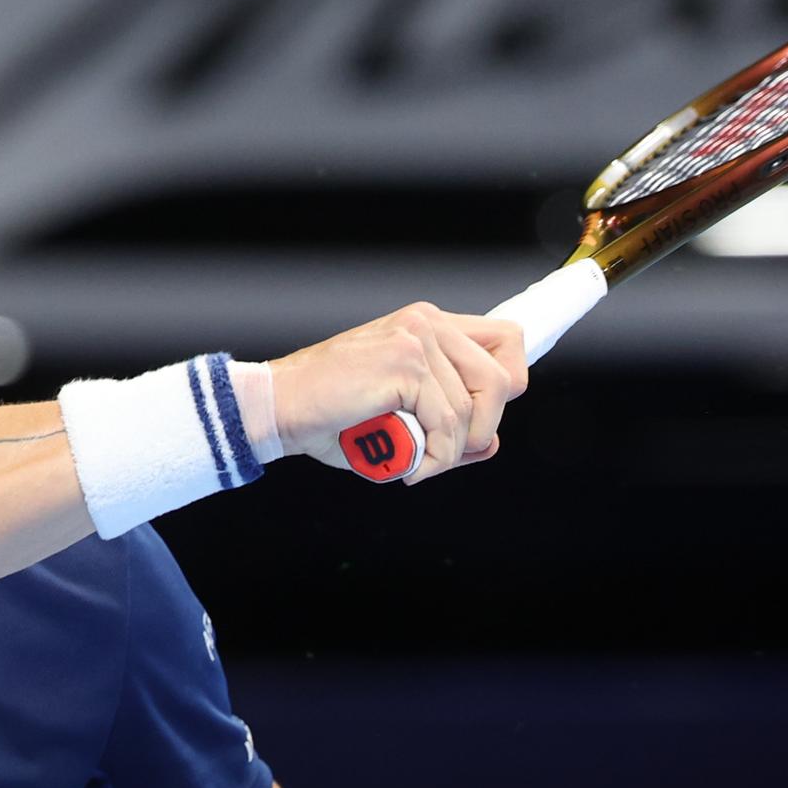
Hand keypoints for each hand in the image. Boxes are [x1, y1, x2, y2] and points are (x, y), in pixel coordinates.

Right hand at [269, 303, 526, 484]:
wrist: (278, 408)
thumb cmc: (330, 415)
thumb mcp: (399, 418)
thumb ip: (447, 427)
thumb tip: (489, 443)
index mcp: (427, 325)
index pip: (506, 338)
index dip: (509, 382)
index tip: (484, 420)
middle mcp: (427, 323)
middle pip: (502, 380)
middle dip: (481, 429)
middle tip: (442, 454)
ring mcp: (417, 340)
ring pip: (474, 409)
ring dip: (449, 452)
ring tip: (414, 462)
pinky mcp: (405, 365)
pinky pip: (446, 424)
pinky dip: (432, 458)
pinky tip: (406, 464)